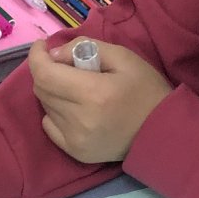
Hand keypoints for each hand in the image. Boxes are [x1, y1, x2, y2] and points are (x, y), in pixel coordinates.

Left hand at [29, 38, 172, 162]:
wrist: (161, 132)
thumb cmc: (146, 89)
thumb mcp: (122, 56)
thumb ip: (85, 48)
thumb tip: (54, 54)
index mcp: (92, 93)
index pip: (45, 74)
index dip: (37, 57)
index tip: (42, 46)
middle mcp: (79, 119)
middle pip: (42, 90)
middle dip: (46, 71)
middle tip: (64, 64)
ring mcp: (75, 139)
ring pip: (46, 106)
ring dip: (53, 91)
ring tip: (73, 86)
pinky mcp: (76, 152)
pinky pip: (50, 126)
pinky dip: (55, 112)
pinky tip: (73, 107)